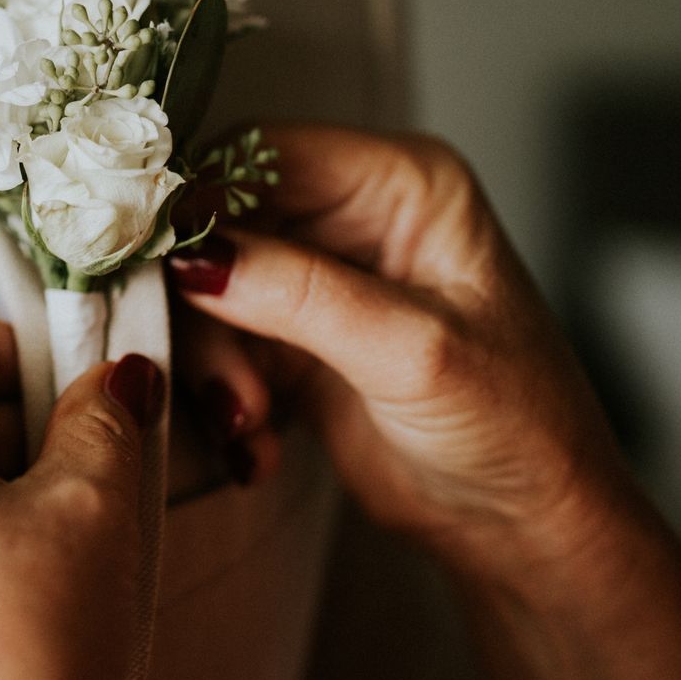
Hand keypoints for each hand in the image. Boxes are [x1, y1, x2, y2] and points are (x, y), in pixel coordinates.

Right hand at [169, 124, 636, 582]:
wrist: (523, 527)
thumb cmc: (516, 426)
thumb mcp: (411, 352)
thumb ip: (301, 294)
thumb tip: (195, 255)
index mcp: (400, 183)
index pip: (263, 152)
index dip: (198, 199)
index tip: (157, 263)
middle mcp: (354, 218)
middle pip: (219, 222)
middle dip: (206, 307)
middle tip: (224, 382)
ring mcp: (320, 281)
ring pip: (208, 292)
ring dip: (214, 366)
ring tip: (250, 423)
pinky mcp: (294, 342)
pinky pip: (219, 347)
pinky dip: (225, 399)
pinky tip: (259, 445)